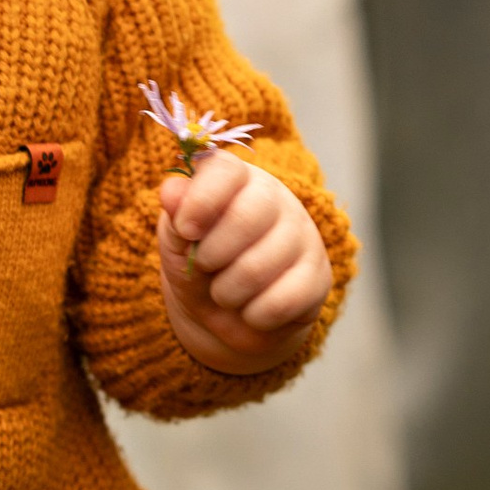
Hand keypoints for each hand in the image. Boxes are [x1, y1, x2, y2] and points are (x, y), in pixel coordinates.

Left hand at [156, 149, 333, 376]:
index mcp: (239, 181)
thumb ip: (174, 215)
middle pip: (247, 217)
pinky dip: (254, 316)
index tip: (185, 230)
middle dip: (211, 255)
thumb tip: (170, 192)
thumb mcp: (177, 243)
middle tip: (206, 266)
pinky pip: (280, 302)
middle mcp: (278, 200)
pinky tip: (253, 309)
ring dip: (227, 293)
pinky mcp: (320, 278)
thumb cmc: (200, 270)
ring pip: (258, 268)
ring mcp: (304, 237)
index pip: (226, 170)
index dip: (201, 200)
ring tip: (226, 292)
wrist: (225, 319)